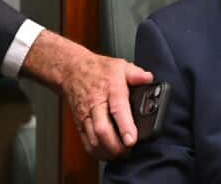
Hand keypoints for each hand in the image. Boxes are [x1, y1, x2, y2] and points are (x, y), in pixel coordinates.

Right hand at [22, 31, 153, 159]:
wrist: (72, 71)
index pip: (117, 108)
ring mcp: (86, 116)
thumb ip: (136, 73)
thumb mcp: (120, 65)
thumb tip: (148, 78)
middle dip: (116, 145)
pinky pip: (86, 142)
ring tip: (121, 155)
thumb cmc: (99, 70)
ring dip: (107, 151)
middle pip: (102, 130)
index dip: (125, 126)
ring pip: (93, 140)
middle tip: (129, 151)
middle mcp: (96, 104)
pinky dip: (96, 152)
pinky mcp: (80, 124)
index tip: (132, 139)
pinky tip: (107, 154)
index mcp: (109, 89)